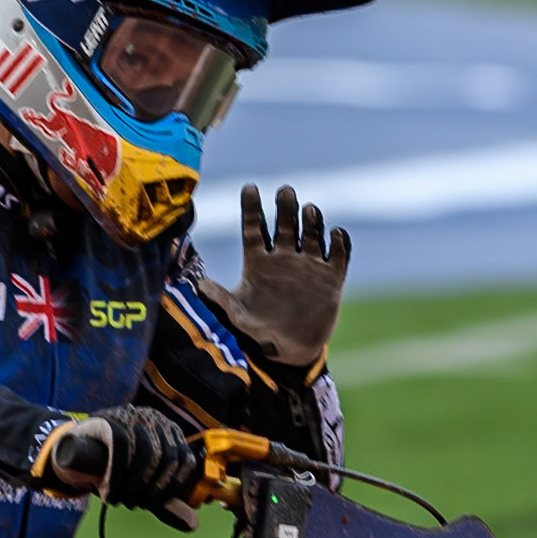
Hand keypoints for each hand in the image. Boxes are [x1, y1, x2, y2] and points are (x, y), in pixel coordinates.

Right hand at [46, 405, 199, 530]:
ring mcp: (132, 416)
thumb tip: (193, 525)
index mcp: (170, 431)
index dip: (173, 488)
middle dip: (152, 489)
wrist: (73, 452)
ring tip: (121, 500)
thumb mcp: (143, 484)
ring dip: (134, 485)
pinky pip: (120, 449)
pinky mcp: (110, 419)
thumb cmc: (114, 468)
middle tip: (135, 504)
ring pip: (146, 454)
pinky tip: (108, 493)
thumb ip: (165, 502)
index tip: (154, 502)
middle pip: (167, 459)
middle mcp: (155, 419)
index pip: (186, 461)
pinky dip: (116, 477)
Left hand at [198, 185, 348, 366]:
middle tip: (286, 192)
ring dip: (312, 221)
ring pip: (311, 233)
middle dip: (286, 207)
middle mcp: (283, 257)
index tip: (250, 187)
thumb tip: (198, 286)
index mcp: (258, 261)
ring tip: (309, 211)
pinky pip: (338, 254)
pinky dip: (338, 242)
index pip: (254, 227)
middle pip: (284, 224)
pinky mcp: (331, 277)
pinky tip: (334, 234)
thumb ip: (221, 299)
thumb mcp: (237, 315)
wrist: (290, 350)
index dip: (251, 207)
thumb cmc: (259, 331)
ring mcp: (309, 265)